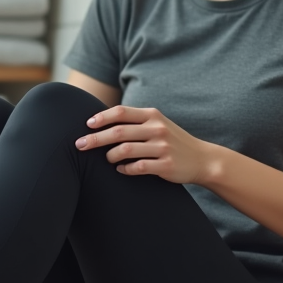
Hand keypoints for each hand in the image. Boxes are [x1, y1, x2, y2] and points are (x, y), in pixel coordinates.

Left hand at [74, 105, 212, 184]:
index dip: (101, 118)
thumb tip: (101, 121)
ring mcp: (162, 147)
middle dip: (95, 139)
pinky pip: (137, 167)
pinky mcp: (165, 165)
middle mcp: (157, 129)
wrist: (202, 159)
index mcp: (153, 115)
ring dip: (110, 156)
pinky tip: (121, 170)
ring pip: (125, 150)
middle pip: (118, 132)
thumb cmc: (172, 140)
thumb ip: (135, 121)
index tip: (87, 125)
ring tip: (107, 159)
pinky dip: (124, 169)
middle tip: (79, 145)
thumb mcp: (157, 124)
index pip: (121, 112)